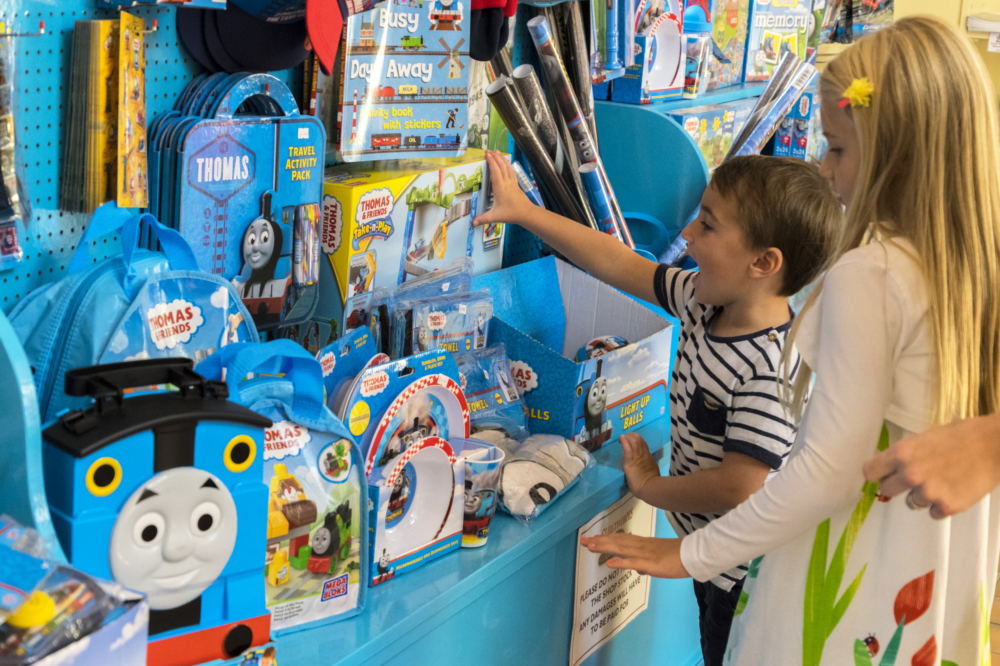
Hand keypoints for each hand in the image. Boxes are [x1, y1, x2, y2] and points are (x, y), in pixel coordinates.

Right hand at [472, 150, 534, 227]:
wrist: (527, 214)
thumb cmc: (511, 214)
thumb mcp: (496, 217)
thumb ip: (484, 219)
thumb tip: (472, 223)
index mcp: (500, 188)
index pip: (495, 171)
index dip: (491, 162)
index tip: (487, 154)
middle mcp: (506, 183)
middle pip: (501, 167)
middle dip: (495, 157)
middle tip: (489, 150)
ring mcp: (512, 183)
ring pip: (507, 168)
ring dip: (502, 159)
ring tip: (498, 152)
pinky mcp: (516, 185)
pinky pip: (511, 172)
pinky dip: (508, 165)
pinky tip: (506, 163)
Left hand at [580, 533, 690, 577]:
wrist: (692, 554)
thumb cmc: (678, 557)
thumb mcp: (658, 559)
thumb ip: (646, 563)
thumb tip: (638, 569)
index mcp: (642, 543)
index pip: (620, 539)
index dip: (605, 538)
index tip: (592, 538)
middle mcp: (640, 545)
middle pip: (616, 542)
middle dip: (599, 541)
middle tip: (583, 540)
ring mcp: (644, 553)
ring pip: (621, 549)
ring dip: (604, 547)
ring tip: (590, 546)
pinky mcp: (651, 563)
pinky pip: (633, 562)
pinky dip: (621, 562)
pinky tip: (609, 563)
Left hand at [620, 433, 659, 500]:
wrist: (650, 488)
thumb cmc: (651, 484)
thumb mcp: (651, 472)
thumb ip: (647, 467)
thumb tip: (645, 469)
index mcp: (648, 457)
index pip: (643, 444)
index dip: (637, 440)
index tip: (631, 440)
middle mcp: (643, 454)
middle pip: (638, 439)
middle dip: (631, 436)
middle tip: (625, 438)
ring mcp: (637, 457)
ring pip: (633, 441)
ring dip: (627, 437)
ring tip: (621, 439)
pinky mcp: (630, 461)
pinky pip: (627, 449)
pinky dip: (624, 442)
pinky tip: (621, 438)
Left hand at [862, 414, 999, 518]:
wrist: (994, 445)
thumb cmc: (962, 436)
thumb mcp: (925, 437)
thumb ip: (905, 453)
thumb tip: (889, 464)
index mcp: (902, 453)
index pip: (870, 471)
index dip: (875, 473)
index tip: (879, 475)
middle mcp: (911, 474)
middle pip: (886, 490)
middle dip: (897, 485)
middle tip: (912, 480)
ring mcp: (928, 492)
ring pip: (912, 502)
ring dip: (922, 495)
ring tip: (942, 481)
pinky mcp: (947, 507)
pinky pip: (933, 512)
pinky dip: (941, 505)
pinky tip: (953, 490)